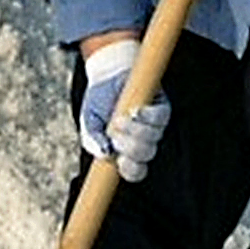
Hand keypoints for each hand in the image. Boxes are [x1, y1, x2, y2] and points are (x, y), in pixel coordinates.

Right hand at [75, 40, 166, 182]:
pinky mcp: (161, 108)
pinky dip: (148, 117)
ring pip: (153, 138)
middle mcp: (144, 142)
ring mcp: (155, 126)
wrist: (106, 76)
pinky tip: (136, 111)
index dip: (131, 170)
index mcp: (127, 152)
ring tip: (119, 118)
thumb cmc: (98, 105)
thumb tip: (105, 154)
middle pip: (146, 154)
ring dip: (136, 131)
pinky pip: (161, 118)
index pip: (136, 171)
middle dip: (129, 147)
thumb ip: (93, 141)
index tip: (119, 161)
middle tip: (113, 133)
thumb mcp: (88, 124)